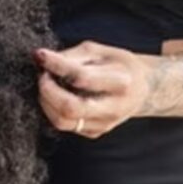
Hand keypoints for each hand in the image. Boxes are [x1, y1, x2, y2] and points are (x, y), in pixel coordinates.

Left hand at [35, 42, 149, 138]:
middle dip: (47, 90)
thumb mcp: (99, 51)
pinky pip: (66, 125)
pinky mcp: (96, 132)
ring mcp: (105, 123)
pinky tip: (57, 96)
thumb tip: (41, 58)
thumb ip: (71, 55)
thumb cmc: (118, 64)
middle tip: (43, 74)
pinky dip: (54, 110)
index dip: (56, 65)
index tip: (40, 55)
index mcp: (120, 82)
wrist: (142, 88)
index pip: (82, 77)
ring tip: (48, 85)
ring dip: (47, 102)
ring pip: (63, 121)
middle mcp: (114, 107)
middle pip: (70, 107)